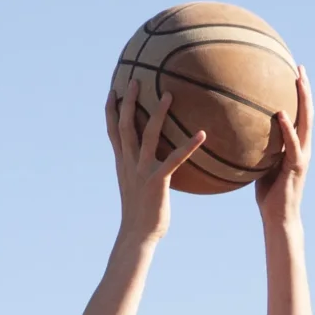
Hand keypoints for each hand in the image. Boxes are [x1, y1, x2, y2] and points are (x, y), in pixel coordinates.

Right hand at [105, 78, 205, 244]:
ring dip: (158, 113)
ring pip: (147, 134)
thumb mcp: (137, 188)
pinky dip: (189, 145)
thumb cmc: (141, 214)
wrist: (137, 235)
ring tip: (169, 94)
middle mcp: (129, 163)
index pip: (112, 131)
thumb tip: (155, 166)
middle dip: (129, 101)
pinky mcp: (157, 180)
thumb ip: (142, 172)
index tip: (113, 90)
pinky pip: (175, 158)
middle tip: (136, 79)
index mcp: (122, 164)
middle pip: (125, 125)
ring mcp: (142, 170)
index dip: (111, 110)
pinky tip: (202, 134)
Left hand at [254, 67, 312, 226]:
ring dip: (303, 100)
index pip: (299, 114)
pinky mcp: (296, 166)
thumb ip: (256, 146)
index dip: (299, 94)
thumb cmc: (268, 193)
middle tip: (299, 67)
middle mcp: (303, 146)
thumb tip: (236, 132)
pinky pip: (292, 143)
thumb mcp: (260, 164)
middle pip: (307, 112)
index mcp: (296, 145)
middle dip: (304, 89)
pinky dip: (287, 128)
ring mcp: (302, 155)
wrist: (279, 216)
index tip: (294, 73)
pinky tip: (280, 113)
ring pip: (306, 122)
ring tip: (298, 80)